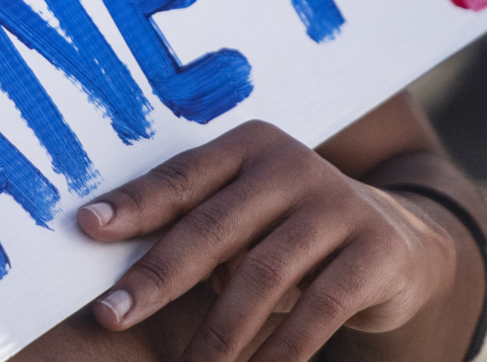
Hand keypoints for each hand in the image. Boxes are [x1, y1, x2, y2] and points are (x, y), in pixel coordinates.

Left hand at [75, 120, 459, 361]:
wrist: (401, 244)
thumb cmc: (288, 231)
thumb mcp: (245, 216)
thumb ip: (192, 226)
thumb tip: (110, 264)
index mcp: (248, 146)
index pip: (182, 178)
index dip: (133, 203)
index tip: (85, 227)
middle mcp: (292, 164)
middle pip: (213, 226)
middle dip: (157, 276)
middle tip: (112, 315)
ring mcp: (337, 204)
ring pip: (261, 274)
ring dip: (216, 332)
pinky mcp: (376, 250)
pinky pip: (318, 308)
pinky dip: (280, 350)